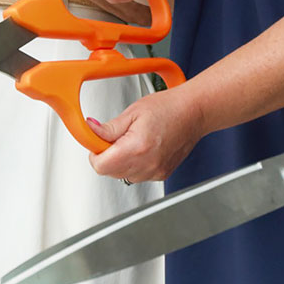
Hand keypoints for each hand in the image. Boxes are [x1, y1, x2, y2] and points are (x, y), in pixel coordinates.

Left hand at [85, 85, 208, 181]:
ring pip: (123, 175)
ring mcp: (155, 172)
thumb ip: (108, 128)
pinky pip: (137, 175)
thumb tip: (90, 131)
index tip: (97, 142)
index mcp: (136, 148)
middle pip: (110, 172)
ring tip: (132, 141)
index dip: (94, 153)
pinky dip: (134, 164)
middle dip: (107, 156)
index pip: (100, 166)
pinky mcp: (161, 174)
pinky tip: (143, 148)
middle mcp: (147, 165)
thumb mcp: (132, 112)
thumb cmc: (169, 108)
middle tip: (116, 137)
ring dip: (120, 161)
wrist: (193, 112)